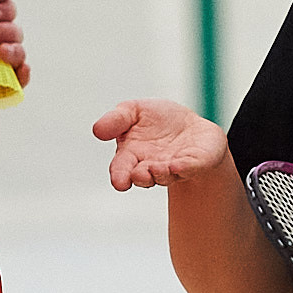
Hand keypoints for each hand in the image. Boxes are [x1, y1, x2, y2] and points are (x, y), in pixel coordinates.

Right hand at [93, 98, 229, 189]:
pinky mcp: (195, 163)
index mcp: (131, 155)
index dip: (119, 176)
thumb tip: (97, 130)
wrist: (192, 127)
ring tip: (161, 168)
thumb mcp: (134, 111)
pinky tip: (179, 165)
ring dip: (162, 173)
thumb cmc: (159, 120)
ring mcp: (174, 167)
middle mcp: (151, 166)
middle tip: (141, 174)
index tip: (119, 181)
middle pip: (142, 177)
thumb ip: (116, 119)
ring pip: (166, 175)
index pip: (121, 169)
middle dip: (141, 177)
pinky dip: (184, 168)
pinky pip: (190, 167)